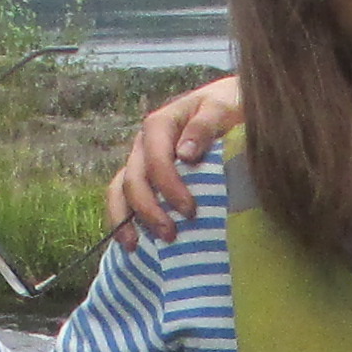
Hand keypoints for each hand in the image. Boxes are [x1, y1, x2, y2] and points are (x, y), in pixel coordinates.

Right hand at [106, 77, 243, 245]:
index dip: (168, 186)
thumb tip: (185, 154)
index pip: (156, 158)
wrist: (232, 105)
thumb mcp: (222, 108)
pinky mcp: (144, 178)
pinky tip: (132, 244)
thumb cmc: (230, 106)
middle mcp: (144, 144)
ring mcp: (140, 161)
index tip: (190, 210)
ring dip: (125, 220)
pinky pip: (123, 199)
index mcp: (161, 124)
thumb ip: (205, 126)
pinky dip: (123, 221)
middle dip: (149, 210)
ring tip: (135, 246)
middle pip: (134, 179)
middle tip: (171, 235)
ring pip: (120, 191)